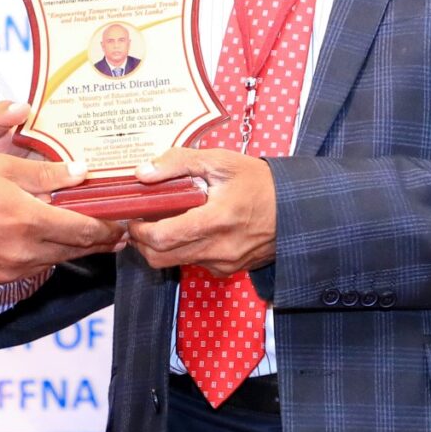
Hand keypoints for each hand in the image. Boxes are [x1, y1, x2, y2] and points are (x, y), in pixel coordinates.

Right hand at [0, 155, 116, 286]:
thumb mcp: (1, 169)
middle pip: (75, 250)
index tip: (122, 223)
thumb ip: (45, 174)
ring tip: (92, 241)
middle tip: (118, 235)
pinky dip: (47, 257)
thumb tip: (81, 173)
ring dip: (74, 251)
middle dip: (100, 242)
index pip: (84, 229)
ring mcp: (11, 269)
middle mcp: (25, 251)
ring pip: (55, 261)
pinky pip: (32, 269)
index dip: (108, 228)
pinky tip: (50, 247)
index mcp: (30, 220)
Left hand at [125, 149, 274, 275]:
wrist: (296, 209)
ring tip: (168, 220)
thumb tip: (143, 172)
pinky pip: (195, 263)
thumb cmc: (260, 182)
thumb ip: (178, 163)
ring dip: (163, 246)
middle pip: (161, 258)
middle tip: (141, 222)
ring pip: (176, 262)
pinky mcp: (228, 270)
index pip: (161, 238)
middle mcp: (218, 249)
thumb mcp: (220, 161)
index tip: (134, 217)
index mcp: (215, 220)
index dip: (139, 230)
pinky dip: (185, 249)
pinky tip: (193, 228)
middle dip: (143, 243)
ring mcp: (224, 263)